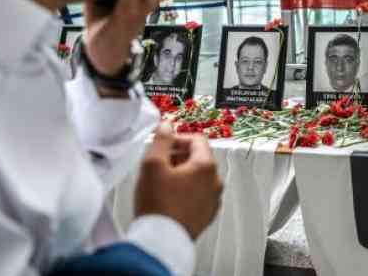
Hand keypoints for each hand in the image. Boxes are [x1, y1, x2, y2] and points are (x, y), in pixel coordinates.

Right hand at [134, 123, 222, 239]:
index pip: (197, 139)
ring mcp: (212, 200)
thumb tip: (167, 126)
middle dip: (178, 156)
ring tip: (161, 182)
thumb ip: (162, 140)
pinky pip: (197, 195)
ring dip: (181, 174)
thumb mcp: (153, 164)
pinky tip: (168, 198)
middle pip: (198, 158)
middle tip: (159, 163)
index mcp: (206, 166)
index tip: (164, 144)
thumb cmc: (158, 205)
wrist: (162, 240)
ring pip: (198, 177)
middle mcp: (214, 182)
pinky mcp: (206, 215)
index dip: (177, 138)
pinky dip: (185, 191)